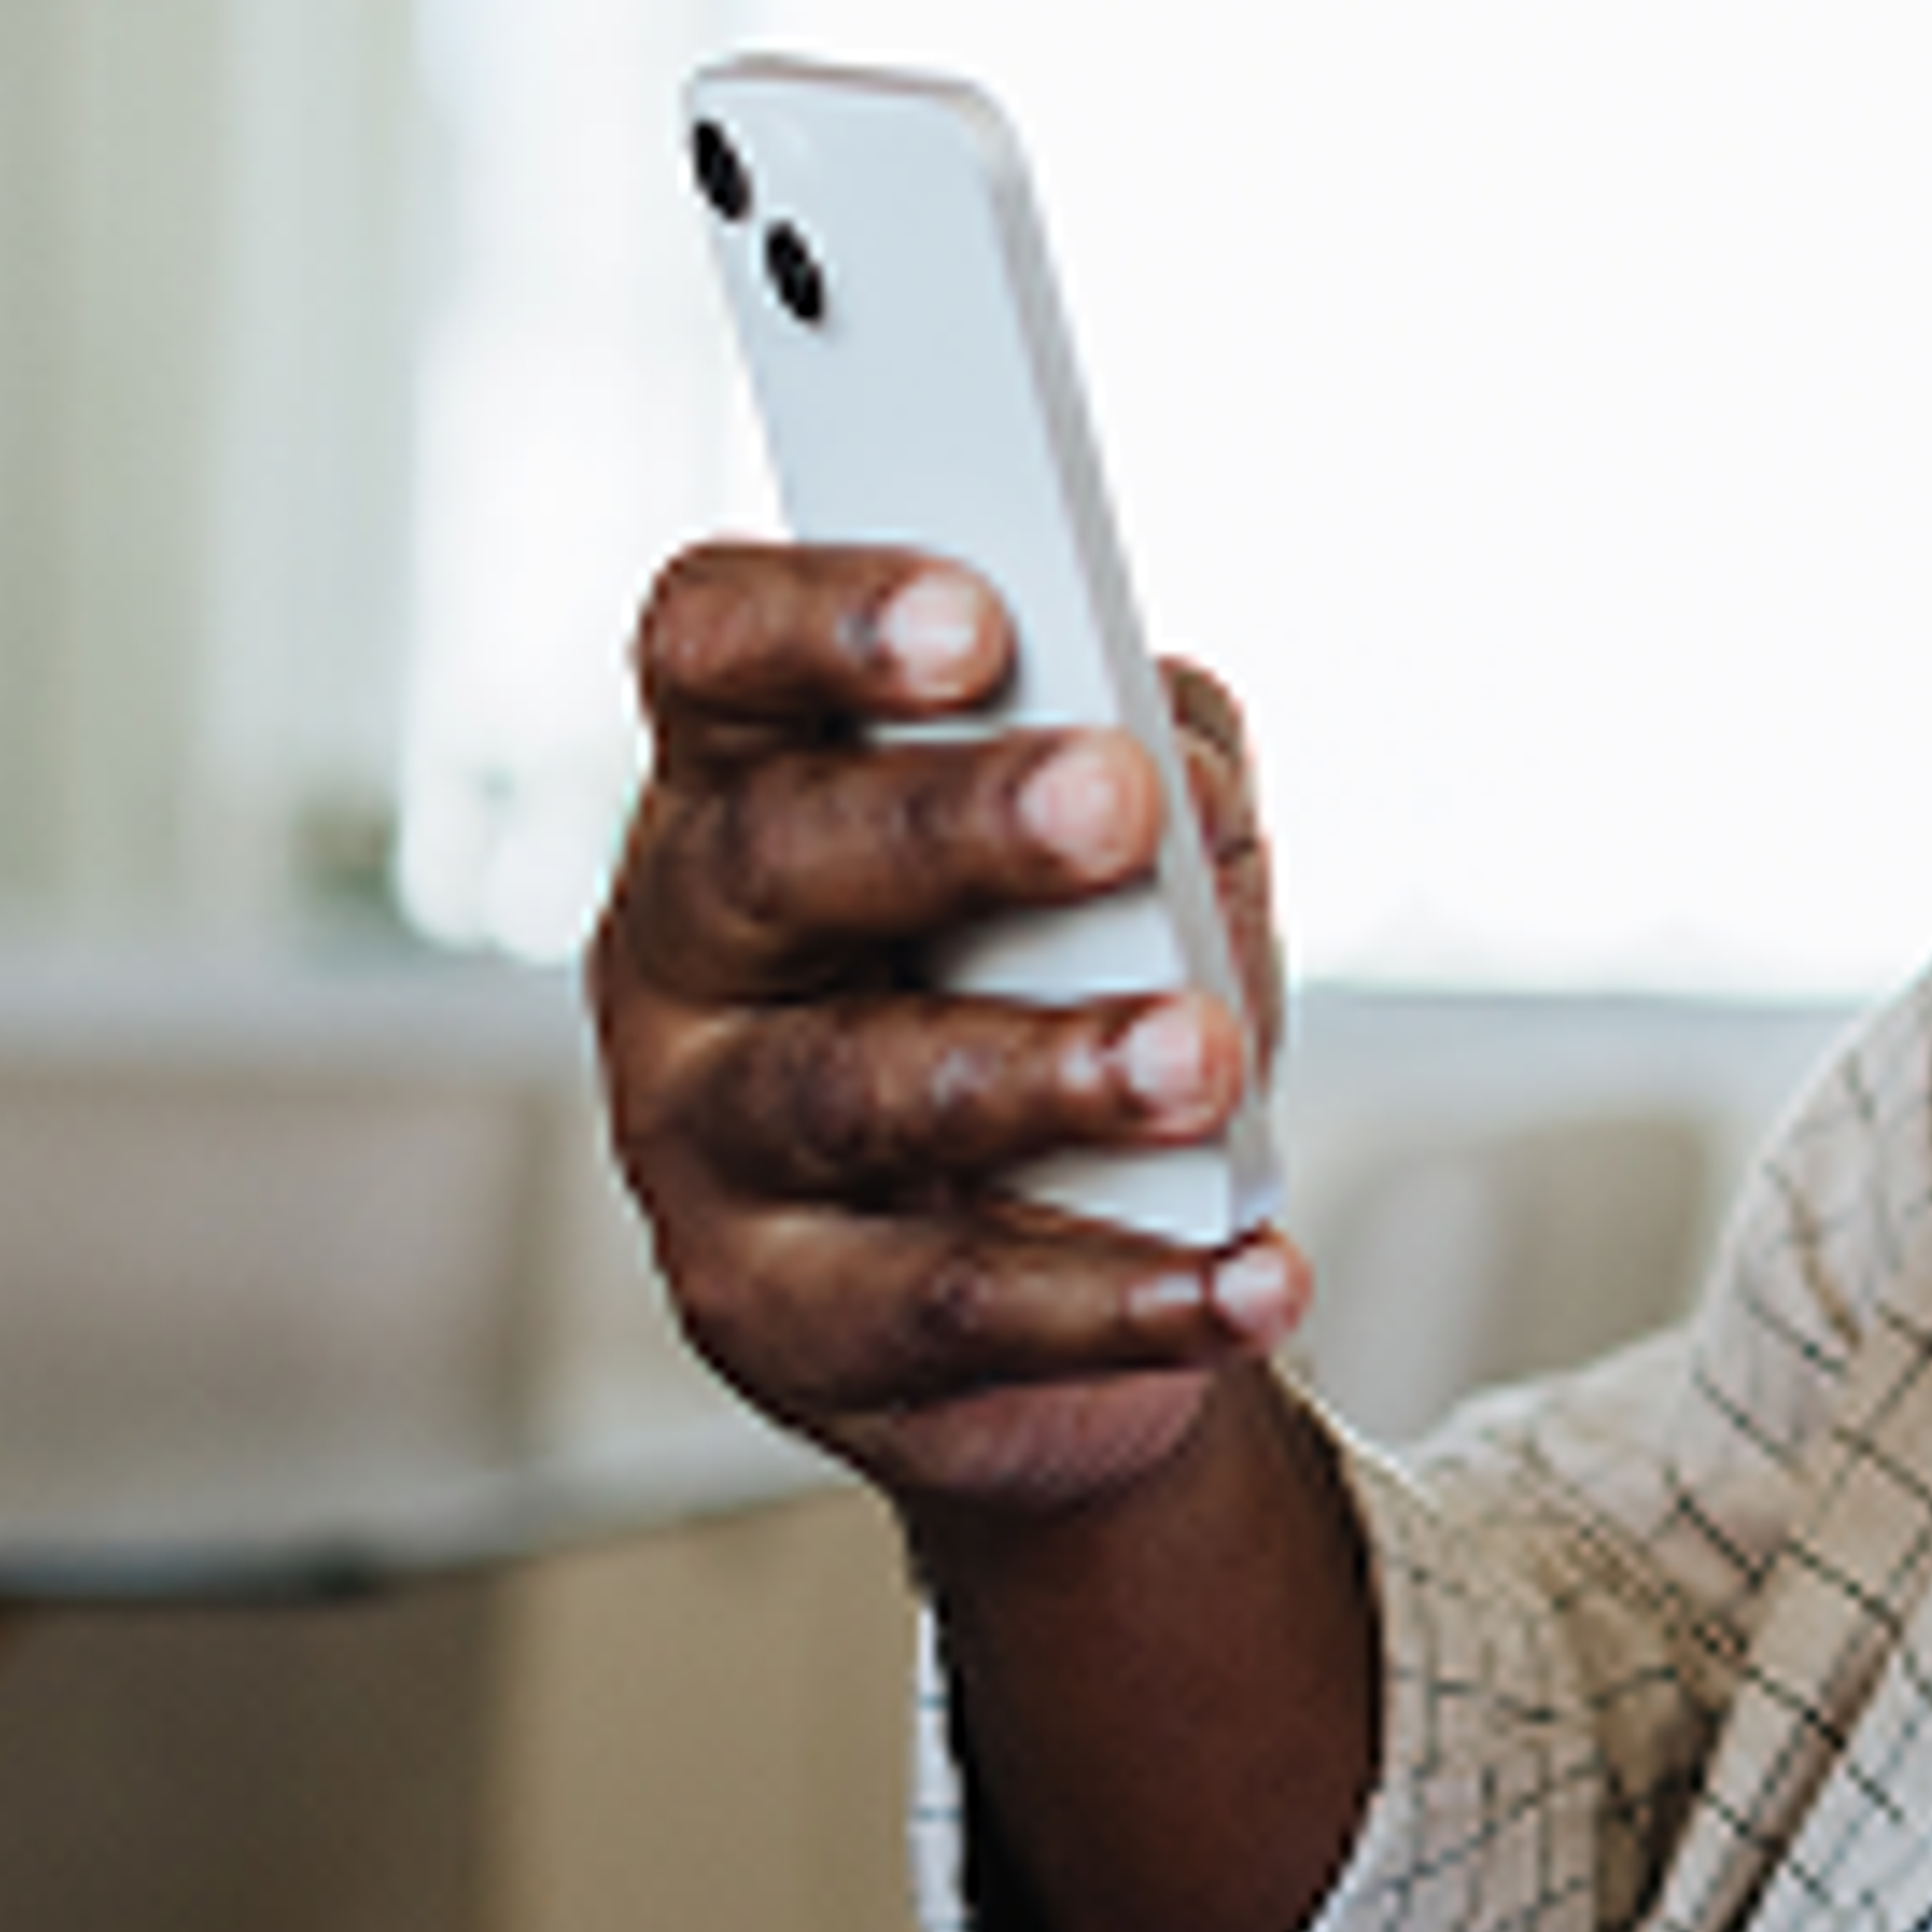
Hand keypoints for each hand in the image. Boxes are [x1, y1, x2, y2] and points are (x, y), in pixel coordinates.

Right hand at [588, 540, 1309, 1515]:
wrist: (1042, 1261)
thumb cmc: (1058, 996)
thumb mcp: (1109, 860)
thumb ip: (1152, 770)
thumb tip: (1181, 773)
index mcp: (744, 784)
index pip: (714, 649)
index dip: (819, 620)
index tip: (978, 618)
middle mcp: (687, 951)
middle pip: (771, 856)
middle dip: (949, 824)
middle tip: (1114, 807)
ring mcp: (704, 1140)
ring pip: (849, 1089)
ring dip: (1040, 1070)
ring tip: (1195, 1059)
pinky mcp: (770, 1313)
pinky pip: (945, 1303)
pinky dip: (1117, 1297)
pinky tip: (1244, 1278)